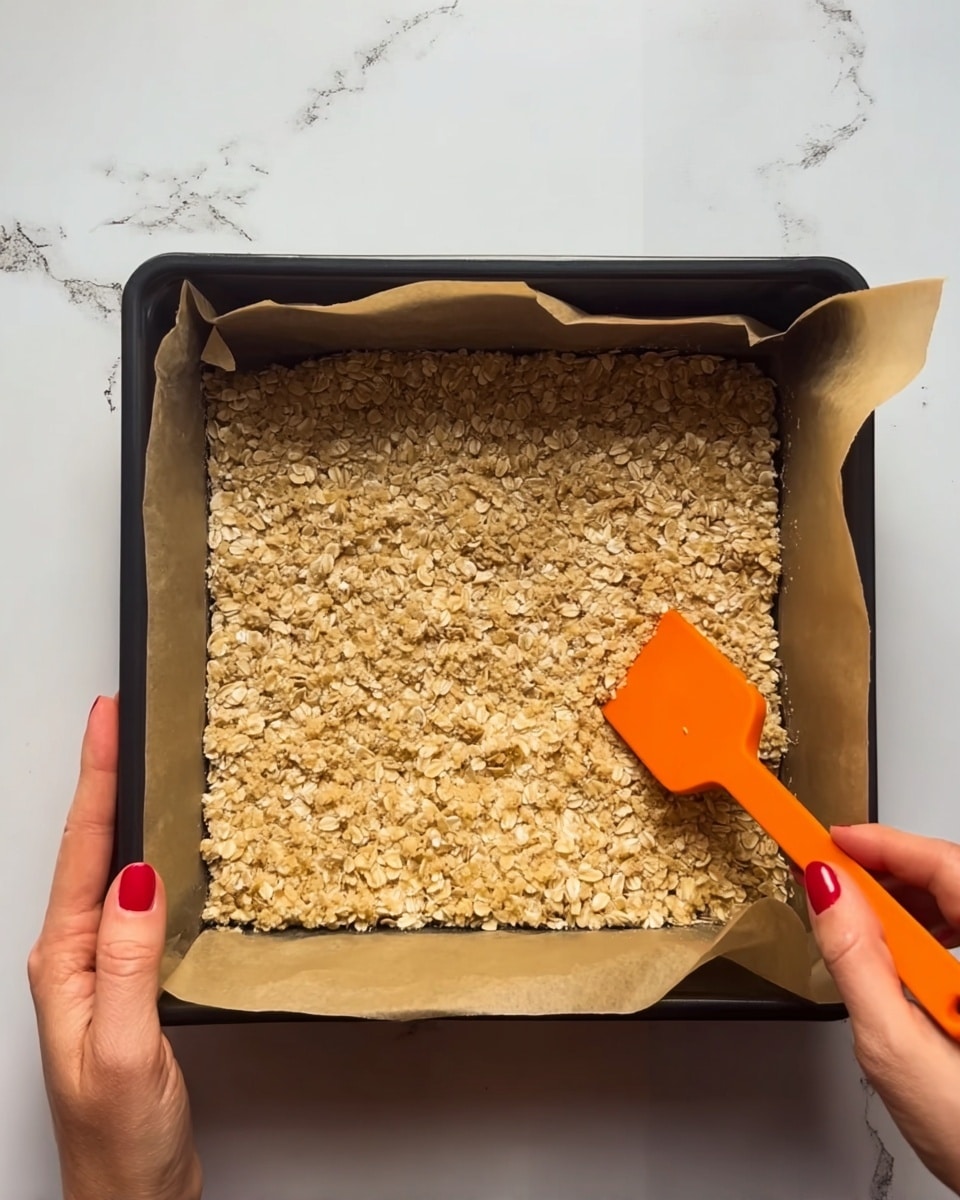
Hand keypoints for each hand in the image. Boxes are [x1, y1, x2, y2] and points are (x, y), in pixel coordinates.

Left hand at [28, 697, 201, 1199]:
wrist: (130, 1197)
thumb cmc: (121, 1138)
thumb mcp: (126, 1048)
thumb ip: (127, 961)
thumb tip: (137, 879)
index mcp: (66, 962)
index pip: (83, 852)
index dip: (97, 779)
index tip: (107, 721)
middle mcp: (75, 957)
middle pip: (88, 848)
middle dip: (104, 778)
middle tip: (121, 721)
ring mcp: (98, 968)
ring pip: (110, 869)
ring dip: (121, 811)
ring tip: (138, 763)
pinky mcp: (125, 980)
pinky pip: (134, 900)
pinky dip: (146, 856)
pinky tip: (161, 847)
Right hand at [804, 824, 959, 1194]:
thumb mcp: (895, 1045)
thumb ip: (858, 960)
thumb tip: (827, 892)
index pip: (943, 865)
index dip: (883, 844)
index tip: (832, 839)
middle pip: (950, 876)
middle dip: (887, 869)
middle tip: (832, 873)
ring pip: (956, 901)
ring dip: (904, 897)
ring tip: (856, 912)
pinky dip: (926, 925)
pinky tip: (898, 946)